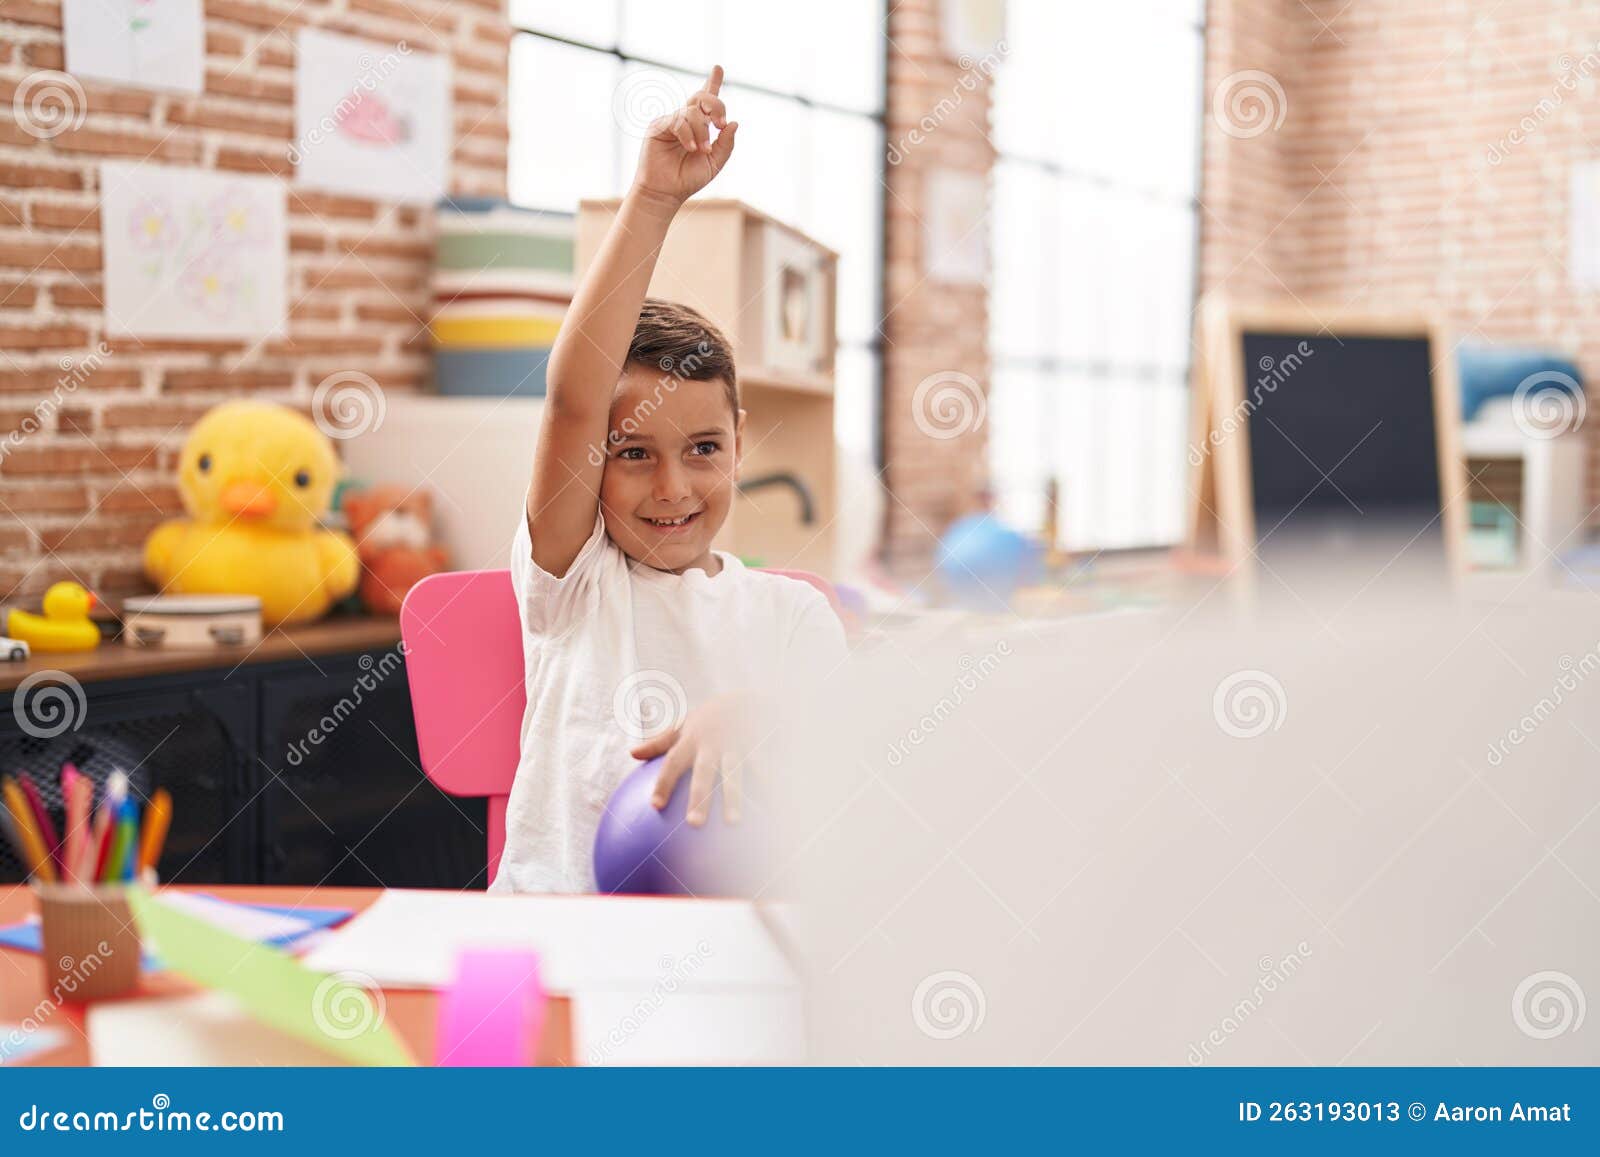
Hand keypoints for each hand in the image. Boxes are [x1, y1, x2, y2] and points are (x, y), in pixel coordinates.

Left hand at [630, 693, 758, 825]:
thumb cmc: (710, 716)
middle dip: (699, 796)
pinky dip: (767, 783)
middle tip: (694, 824)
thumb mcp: (684, 723)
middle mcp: (712, 742)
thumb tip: (632, 754)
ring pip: (734, 772)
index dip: (664, 783)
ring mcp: (736, 743)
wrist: (747, 696)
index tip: (655, 806)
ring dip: (733, 797)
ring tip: (733, 822)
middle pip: (704, 771)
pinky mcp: (757, 743)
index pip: (673, 762)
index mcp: (692, 738)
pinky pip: (763, 765)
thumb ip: (659, 741)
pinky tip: (771, 806)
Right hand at [631, 65, 736, 208]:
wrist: (666, 193)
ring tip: (702, 150)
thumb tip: (734, 123)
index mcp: (699, 126)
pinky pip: (678, 121)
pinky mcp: (658, 126)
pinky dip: (688, 134)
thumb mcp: (714, 163)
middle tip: (721, 124)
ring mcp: (671, 121)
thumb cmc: (688, 179)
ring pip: (692, 112)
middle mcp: (685, 120)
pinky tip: (691, 148)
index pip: (707, 101)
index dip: (713, 82)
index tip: (718, 67)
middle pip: (702, 98)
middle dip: (716, 106)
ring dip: (702, 131)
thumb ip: (726, 144)